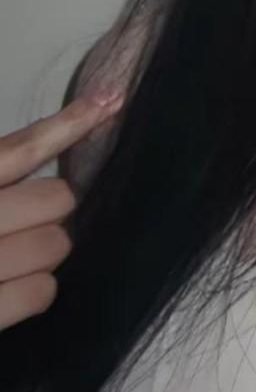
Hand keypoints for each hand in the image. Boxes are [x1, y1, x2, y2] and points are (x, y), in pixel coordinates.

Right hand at [0, 90, 123, 330]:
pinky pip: (42, 292)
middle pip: (56, 200)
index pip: (20, 149)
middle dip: (47, 209)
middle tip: (20, 221)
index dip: (70, 123)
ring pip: (56, 245)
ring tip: (9, 256)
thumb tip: (42, 148)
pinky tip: (9, 288)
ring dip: (42, 250)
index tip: (109, 99)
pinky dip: (34, 290)